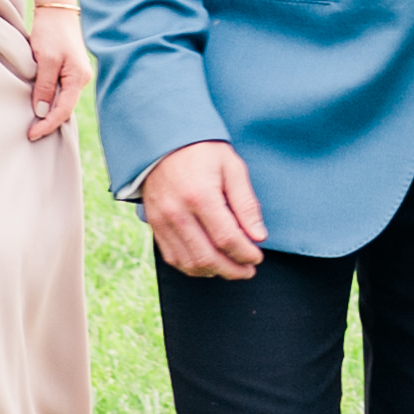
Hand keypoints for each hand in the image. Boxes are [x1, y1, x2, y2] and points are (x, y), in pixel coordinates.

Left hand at [18, 11, 91, 143]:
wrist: (56, 10)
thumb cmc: (51, 31)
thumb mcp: (45, 59)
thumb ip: (44, 86)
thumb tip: (40, 112)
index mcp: (78, 78)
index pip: (63, 111)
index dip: (47, 125)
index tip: (31, 135)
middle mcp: (80, 79)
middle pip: (64, 109)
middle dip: (48, 122)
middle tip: (30, 134)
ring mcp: (75, 75)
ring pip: (61, 101)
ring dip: (47, 112)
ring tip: (32, 124)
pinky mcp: (67, 70)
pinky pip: (58, 91)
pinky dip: (48, 100)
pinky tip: (37, 106)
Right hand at [138, 137, 268, 281]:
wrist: (162, 142)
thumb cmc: (202, 152)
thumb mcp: (232, 167)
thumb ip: (246, 203)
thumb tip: (258, 236)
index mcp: (201, 195)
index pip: (227, 239)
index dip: (246, 254)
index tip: (257, 257)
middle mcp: (178, 212)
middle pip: (208, 257)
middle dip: (233, 270)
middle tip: (249, 270)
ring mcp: (163, 222)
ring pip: (190, 263)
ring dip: (214, 272)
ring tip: (231, 268)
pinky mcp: (154, 226)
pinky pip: (174, 258)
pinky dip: (193, 267)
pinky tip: (209, 263)